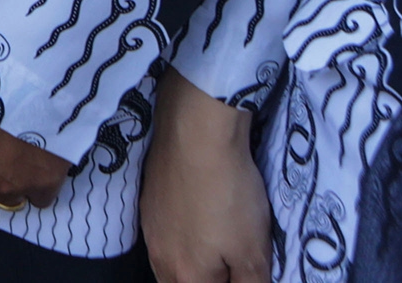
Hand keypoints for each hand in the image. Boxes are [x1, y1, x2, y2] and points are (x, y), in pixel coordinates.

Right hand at [142, 67, 270, 282]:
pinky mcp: (147, 201)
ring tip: (218, 248)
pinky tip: (198, 221)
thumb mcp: (254, 250)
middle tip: (234, 267)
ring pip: (170, 263)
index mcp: (187, 277)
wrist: (194, 134)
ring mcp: (150, 229)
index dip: (234, 282)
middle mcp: (160, 259)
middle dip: (210, 278)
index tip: (247, 270)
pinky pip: (164, 236)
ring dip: (193, 264)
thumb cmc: (228, 196)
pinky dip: (182, 239)